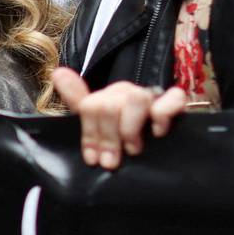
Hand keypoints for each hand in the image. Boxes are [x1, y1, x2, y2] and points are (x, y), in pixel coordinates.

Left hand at [52, 68, 188, 169]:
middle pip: (109, 105)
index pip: (90, 106)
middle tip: (112, 161)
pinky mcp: (176, 103)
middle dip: (108, 138)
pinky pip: (172, 98)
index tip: (94, 159)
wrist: (163, 153)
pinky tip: (158, 132)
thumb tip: (57, 73)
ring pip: (135, 99)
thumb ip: (77, 101)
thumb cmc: (125, 139)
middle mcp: (128, 94)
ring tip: (134, 149)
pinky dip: (163, 115)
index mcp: (108, 98)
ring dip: (131, 128)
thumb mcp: (99, 126)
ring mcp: (152, 97)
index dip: (90, 135)